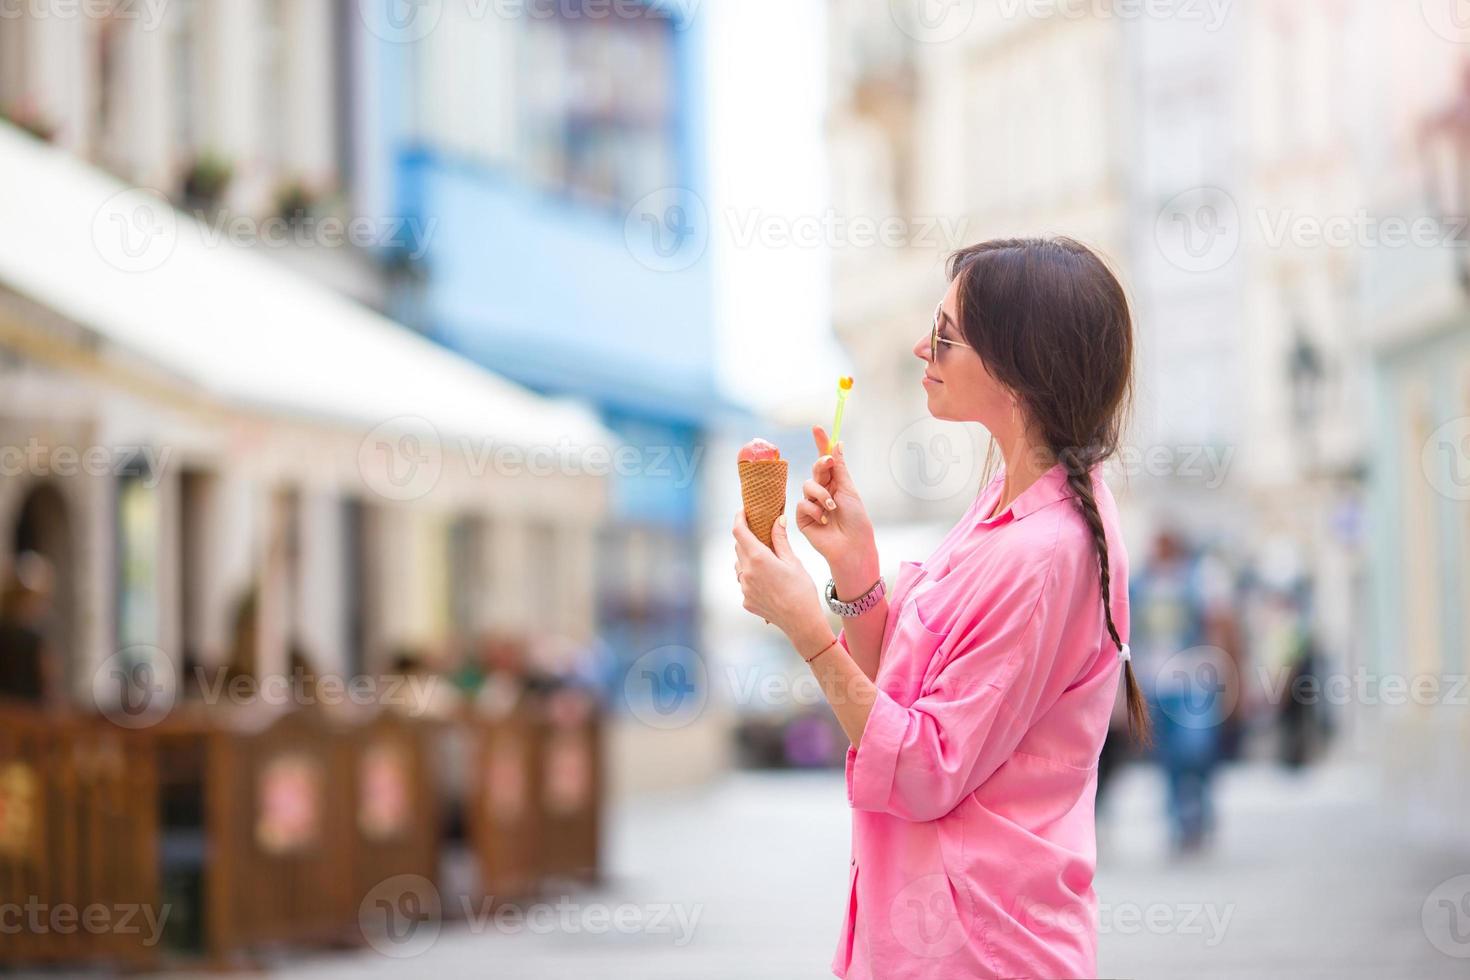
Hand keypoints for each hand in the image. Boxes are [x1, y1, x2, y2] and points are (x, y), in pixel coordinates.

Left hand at [732, 507, 827, 641]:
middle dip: (747, 538)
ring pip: (740, 565)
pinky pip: (744, 582)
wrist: (802, 622)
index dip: (739, 518)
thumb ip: (780, 539)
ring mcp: (744, 588)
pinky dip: (752, 575)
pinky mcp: (746, 600)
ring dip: (748, 557)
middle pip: (739, 547)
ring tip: (766, 559)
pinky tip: (768, 579)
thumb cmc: (801, 590)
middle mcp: (746, 573)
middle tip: (760, 532)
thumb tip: (777, 519)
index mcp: (758, 559)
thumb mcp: (793, 561)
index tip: (743, 511)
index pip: (739, 532)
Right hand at [798, 426, 876, 584]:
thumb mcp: (849, 490)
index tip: (817, 427)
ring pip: (807, 485)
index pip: (826, 460)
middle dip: (822, 465)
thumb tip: (837, 444)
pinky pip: (802, 504)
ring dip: (821, 494)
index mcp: (836, 484)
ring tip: (831, 508)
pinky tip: (824, 520)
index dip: (821, 443)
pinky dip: (814, 510)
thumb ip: (840, 467)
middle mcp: (822, 492)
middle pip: (816, 469)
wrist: (851, 546)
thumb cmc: (856, 520)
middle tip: (829, 463)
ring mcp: (811, 504)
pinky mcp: (803, 518)